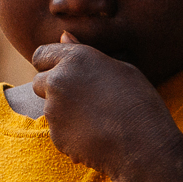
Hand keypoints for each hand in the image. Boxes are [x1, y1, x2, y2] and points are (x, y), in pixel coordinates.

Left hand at [32, 32, 180, 181]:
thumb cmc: (140, 103)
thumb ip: (85, 52)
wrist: (143, 146)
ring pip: (48, 107)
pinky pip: (57, 130)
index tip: (64, 72)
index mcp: (75, 59)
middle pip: (38, 82)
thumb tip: (63, 36)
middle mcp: (58, 80)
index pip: (40, 55)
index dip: (50, 64)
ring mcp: (53, 109)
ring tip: (96, 118)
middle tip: (83, 98)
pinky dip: (69, 132)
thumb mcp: (122, 69)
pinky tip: (94, 134)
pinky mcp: (54, 134)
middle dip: (52, 89)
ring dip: (63, 111)